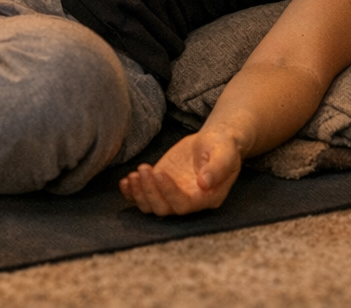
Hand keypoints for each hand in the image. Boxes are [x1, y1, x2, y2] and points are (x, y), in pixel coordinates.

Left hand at [119, 128, 242, 214]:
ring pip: (151, 206)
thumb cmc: (223, 147)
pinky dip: (131, 193)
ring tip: (133, 175)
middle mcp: (188, 202)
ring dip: (139, 193)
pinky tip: (125, 182)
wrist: (214, 141)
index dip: (169, 192)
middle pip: (164, 209)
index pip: (183, 204)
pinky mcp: (160, 186)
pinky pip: (143, 197)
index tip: (159, 172)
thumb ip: (217, 168)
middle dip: (150, 192)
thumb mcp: (225, 153)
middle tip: (143, 169)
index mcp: (206, 199)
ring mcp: (172, 195)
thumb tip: (205, 183)